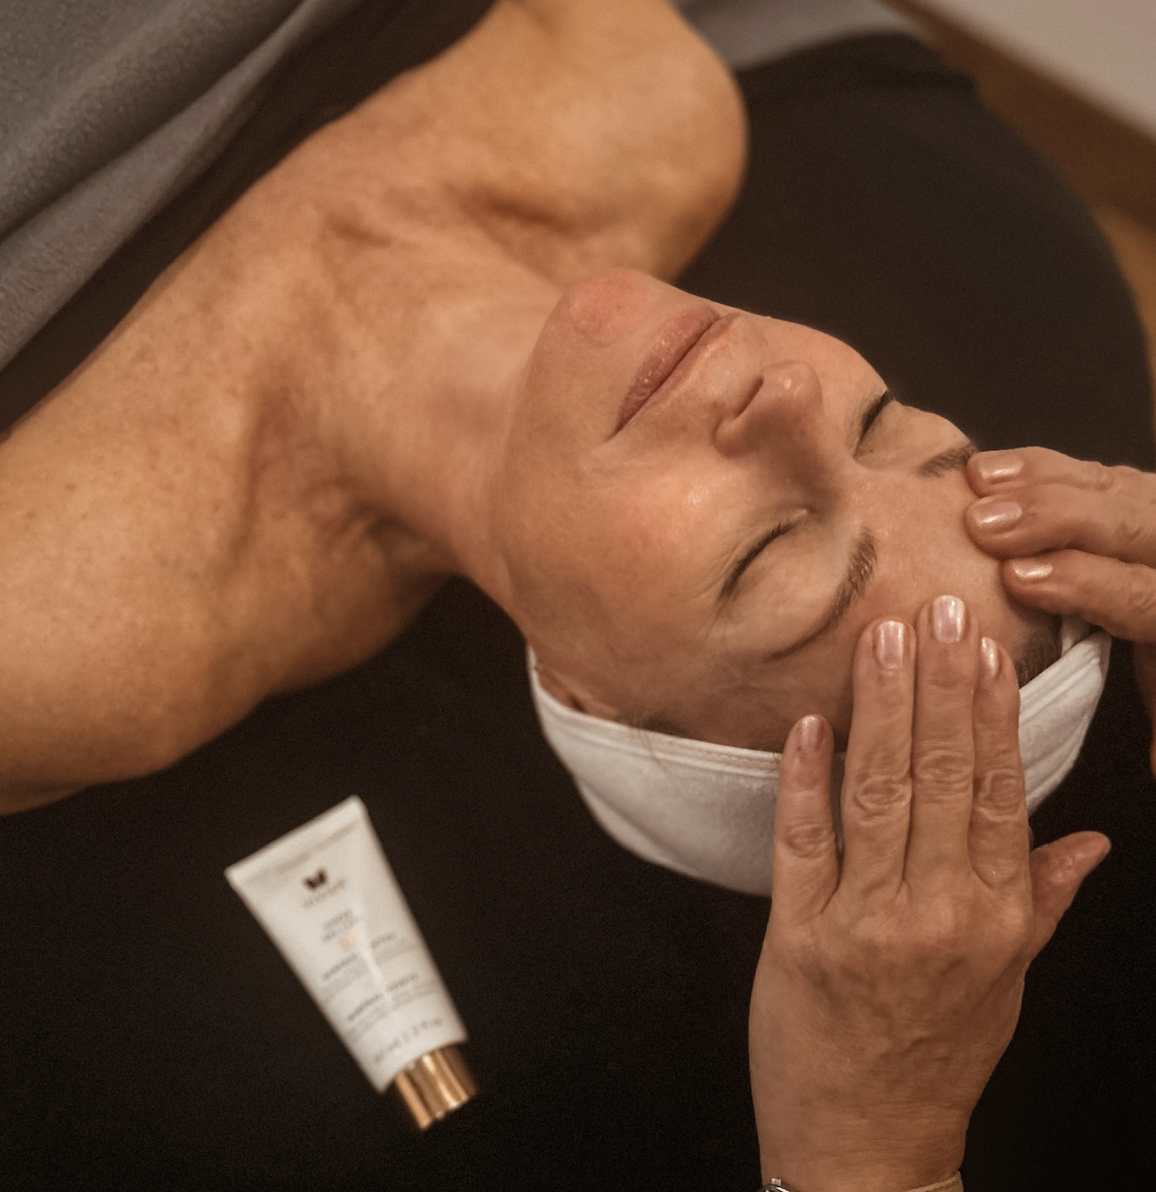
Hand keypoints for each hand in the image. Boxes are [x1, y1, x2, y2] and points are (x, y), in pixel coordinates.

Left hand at [749, 596, 1108, 1191]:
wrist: (866, 1145)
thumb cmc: (937, 1054)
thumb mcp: (1008, 983)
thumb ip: (1042, 901)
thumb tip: (1087, 841)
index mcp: (995, 917)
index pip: (999, 792)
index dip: (993, 714)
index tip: (986, 648)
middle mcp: (938, 912)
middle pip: (943, 776)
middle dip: (942, 685)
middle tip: (939, 608)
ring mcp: (866, 921)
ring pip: (880, 793)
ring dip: (882, 709)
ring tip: (883, 638)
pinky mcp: (799, 934)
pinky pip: (803, 841)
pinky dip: (806, 778)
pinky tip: (811, 723)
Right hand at [965, 447, 1155, 769]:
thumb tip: (1149, 764)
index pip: (1144, 595)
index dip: (1086, 583)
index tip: (1019, 580)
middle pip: (1132, 522)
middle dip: (1055, 518)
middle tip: (983, 524)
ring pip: (1113, 486)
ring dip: (1039, 482)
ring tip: (976, 484)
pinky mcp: (1135, 497)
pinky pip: (1094, 473)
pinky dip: (1040, 466)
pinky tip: (987, 469)